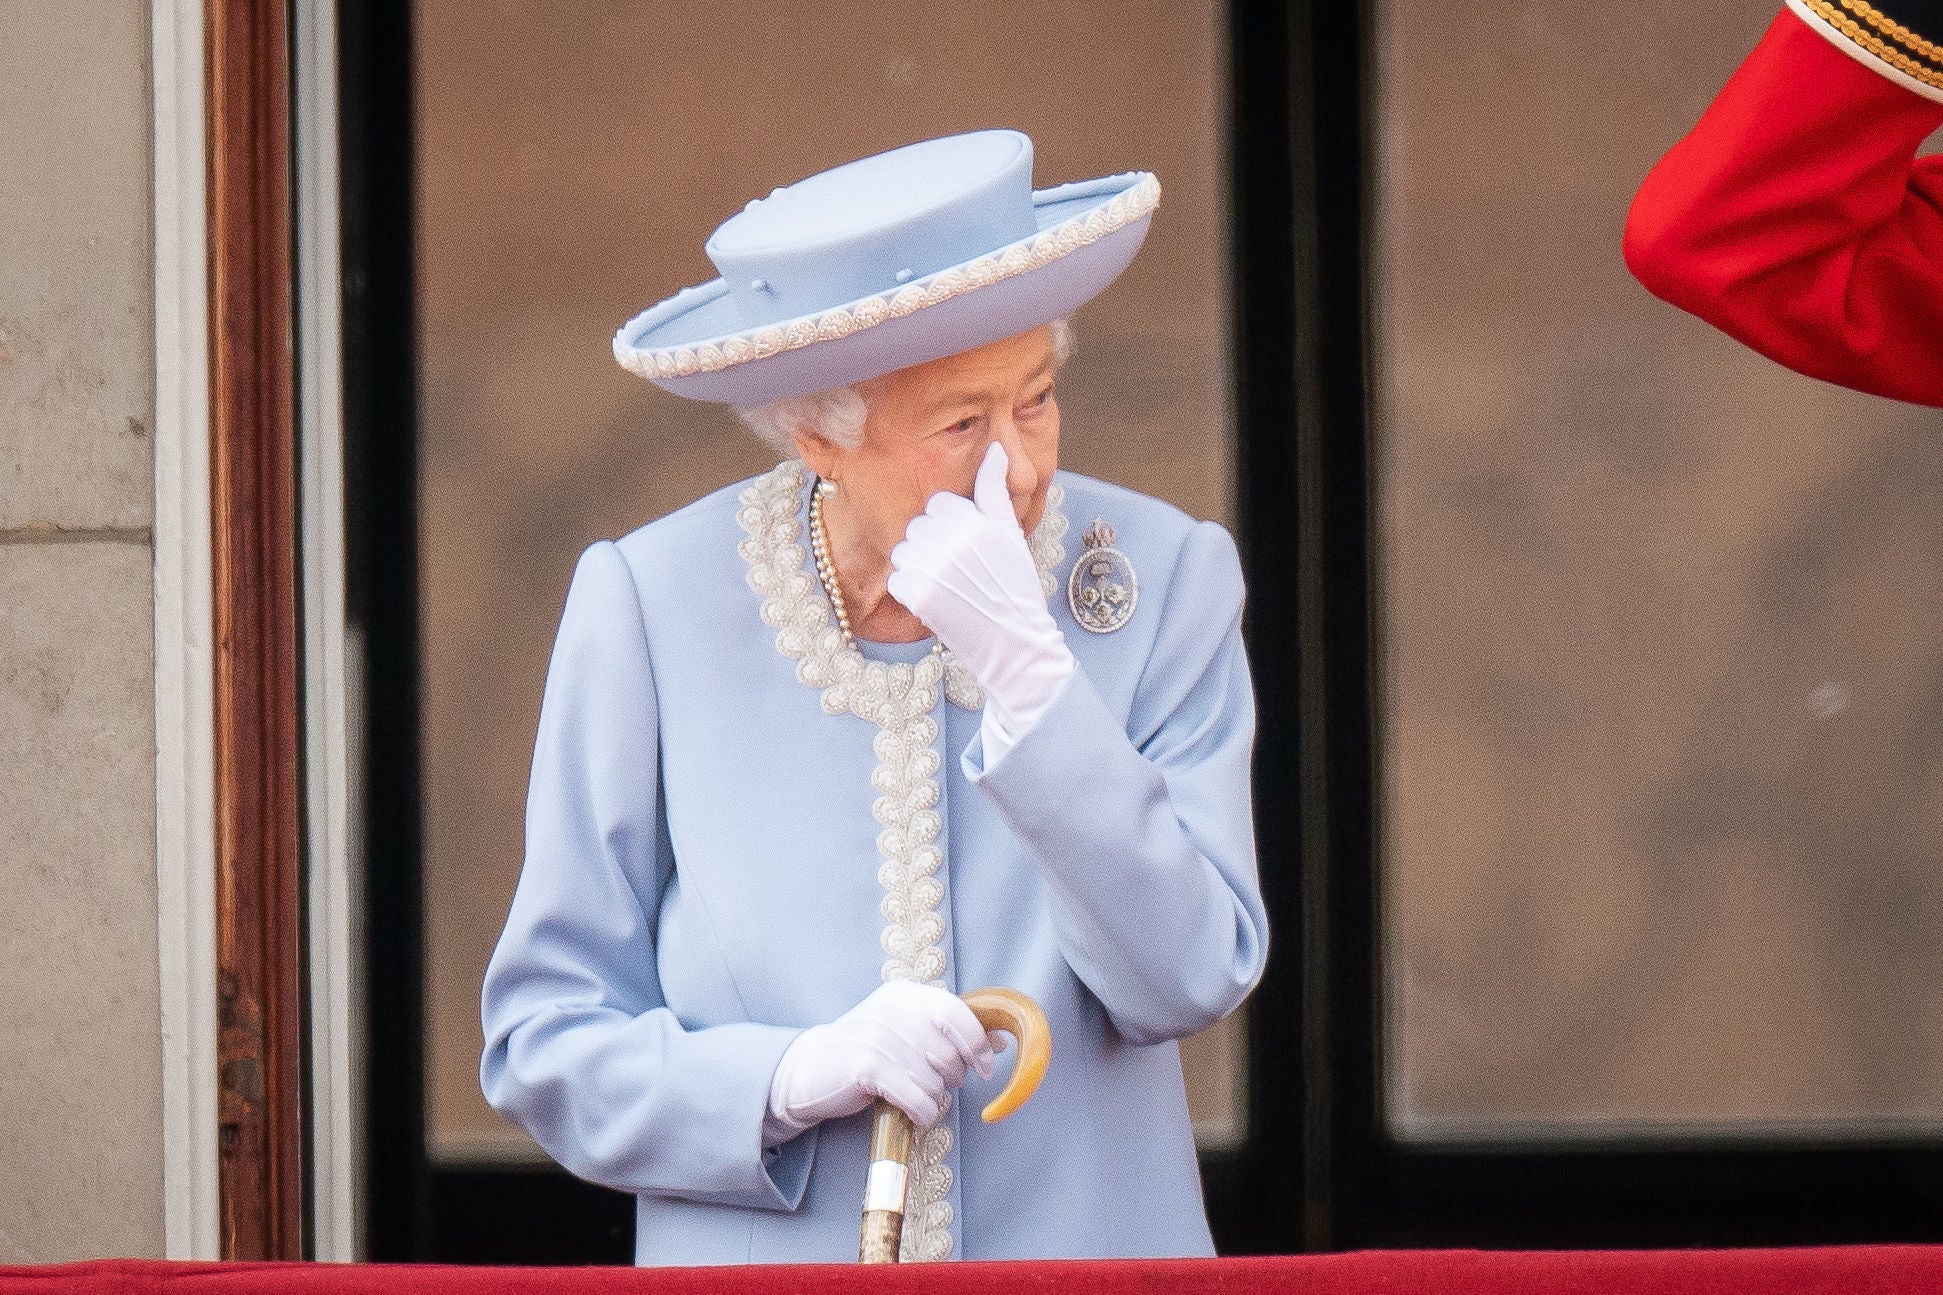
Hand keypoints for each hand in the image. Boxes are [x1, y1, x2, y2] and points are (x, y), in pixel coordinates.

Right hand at [764, 981, 998, 1143]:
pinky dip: (922, 1111)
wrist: (810, 1070)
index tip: (986, 1066)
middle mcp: (891, 1009)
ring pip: (933, 1079)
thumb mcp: (908, 1032)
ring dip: (933, 1098)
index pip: (956, 1012)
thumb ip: (951, 1032)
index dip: (978, 1043)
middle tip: (939, 1085)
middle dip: (953, 1076)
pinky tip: (915, 1113)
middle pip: (948, 1050)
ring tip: (917, 1097)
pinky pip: (915, 1096)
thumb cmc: (868, 1053)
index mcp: (906, 994)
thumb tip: (1000, 1040)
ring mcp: (876, 1036)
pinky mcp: (866, 1066)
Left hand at [887, 443, 1074, 745]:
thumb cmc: (1014, 588)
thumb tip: (996, 448)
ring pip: (904, 550)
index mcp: (979, 521)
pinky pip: (897, 578)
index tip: (968, 551)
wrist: (1015, 645)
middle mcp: (957, 540)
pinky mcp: (919, 595)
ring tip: (949, 588)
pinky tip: (937, 603)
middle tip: (960, 573)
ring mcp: (936, 568)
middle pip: (919, 525)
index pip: (939, 504)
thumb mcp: (1011, 534)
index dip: (951, 527)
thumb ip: (996, 490)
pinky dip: (910, 592)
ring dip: (919, 568)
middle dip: (932, 546)